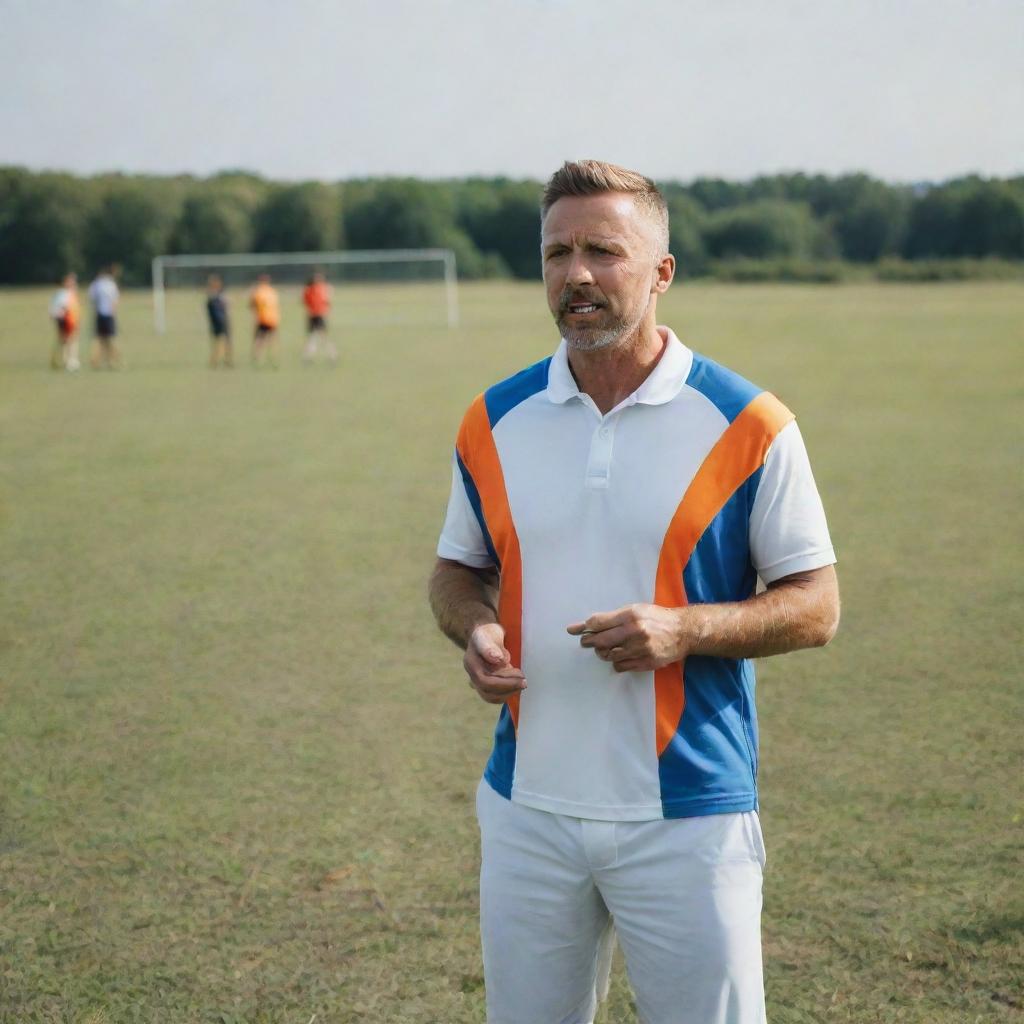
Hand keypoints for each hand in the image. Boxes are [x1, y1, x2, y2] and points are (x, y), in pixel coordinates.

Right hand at [464, 623, 525, 703]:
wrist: (487, 636)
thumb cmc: (487, 633)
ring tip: (521, 682)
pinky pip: (495, 696)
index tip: (519, 674)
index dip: (503, 682)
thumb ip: (489, 646)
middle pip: (488, 691)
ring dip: (508, 692)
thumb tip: (497, 659)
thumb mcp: (487, 634)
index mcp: (471, 663)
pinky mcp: (486, 686)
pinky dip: (507, 693)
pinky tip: (516, 684)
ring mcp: (478, 682)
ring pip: (491, 697)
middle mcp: (472, 675)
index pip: (485, 681)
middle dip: (508, 687)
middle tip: (524, 680)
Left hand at [567, 604, 698, 672]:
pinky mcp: (646, 662)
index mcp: (631, 615)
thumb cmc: (656, 617)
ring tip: (605, 648)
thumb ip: (613, 617)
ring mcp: (641, 649)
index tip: (574, 631)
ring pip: (609, 655)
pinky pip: (620, 666)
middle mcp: (635, 632)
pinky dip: (616, 662)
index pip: (598, 623)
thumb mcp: (636, 609)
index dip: (583, 627)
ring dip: (603, 653)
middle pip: (600, 641)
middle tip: (586, 642)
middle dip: (589, 642)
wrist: (683, 631)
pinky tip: (619, 656)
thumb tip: (588, 624)